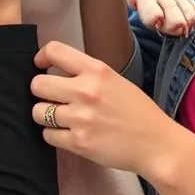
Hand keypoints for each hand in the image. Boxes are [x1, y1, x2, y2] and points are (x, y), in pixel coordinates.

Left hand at [30, 41, 182, 177]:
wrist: (156, 144)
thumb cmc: (138, 112)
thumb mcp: (116, 80)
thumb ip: (88, 74)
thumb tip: (56, 72)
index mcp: (96, 70)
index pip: (54, 51)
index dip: (41, 57)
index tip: (41, 66)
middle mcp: (85, 91)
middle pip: (37, 84)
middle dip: (40, 92)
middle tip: (51, 98)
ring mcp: (80, 118)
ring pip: (37, 112)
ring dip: (45, 116)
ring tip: (61, 119)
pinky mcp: (78, 142)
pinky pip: (47, 135)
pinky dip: (54, 135)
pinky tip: (69, 134)